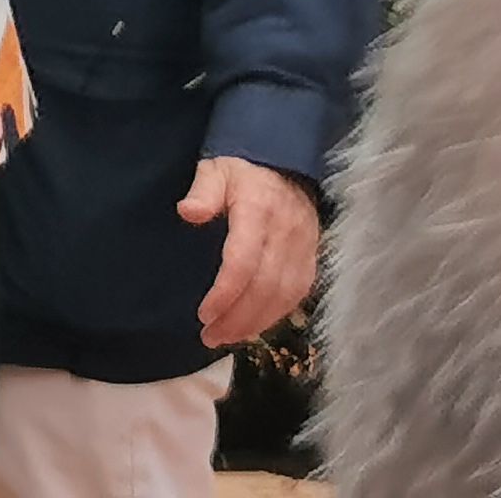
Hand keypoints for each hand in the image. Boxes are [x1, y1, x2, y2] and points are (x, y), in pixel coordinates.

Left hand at [181, 155, 318, 347]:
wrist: (285, 164)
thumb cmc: (241, 171)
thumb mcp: (215, 169)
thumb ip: (202, 190)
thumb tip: (188, 213)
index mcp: (259, 211)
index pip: (244, 262)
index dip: (225, 293)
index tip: (204, 314)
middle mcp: (286, 233)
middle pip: (265, 287)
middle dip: (238, 318)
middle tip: (210, 336)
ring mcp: (303, 248)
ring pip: (285, 296)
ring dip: (257, 322)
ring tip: (227, 338)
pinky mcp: (312, 258)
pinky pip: (298, 294)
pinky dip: (277, 314)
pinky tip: (254, 326)